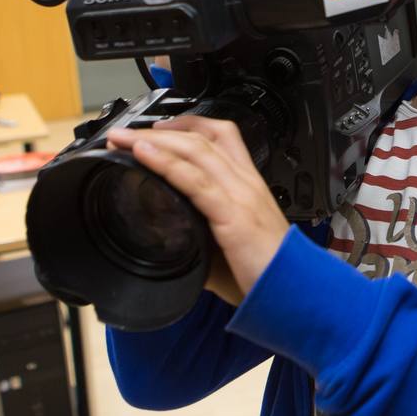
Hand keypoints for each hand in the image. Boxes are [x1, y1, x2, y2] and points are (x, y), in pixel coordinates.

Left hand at [106, 117, 287, 302]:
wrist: (293, 290)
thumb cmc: (267, 272)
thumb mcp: (232, 244)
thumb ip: (204, 237)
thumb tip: (174, 243)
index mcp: (249, 186)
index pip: (223, 136)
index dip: (190, 124)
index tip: (160, 128)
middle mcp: (246, 183)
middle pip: (200, 138)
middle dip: (159, 131)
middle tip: (126, 134)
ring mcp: (241, 195)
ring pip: (195, 151)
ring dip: (153, 141)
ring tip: (123, 140)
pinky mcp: (233, 214)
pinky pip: (195, 180)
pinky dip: (165, 163)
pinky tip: (143, 155)